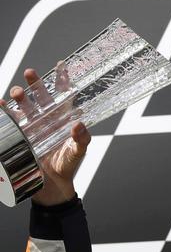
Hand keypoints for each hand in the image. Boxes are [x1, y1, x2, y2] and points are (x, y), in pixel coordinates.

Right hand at [0, 66, 89, 205]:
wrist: (52, 186)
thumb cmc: (68, 166)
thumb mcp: (77, 152)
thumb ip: (81, 139)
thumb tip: (79, 124)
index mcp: (63, 120)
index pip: (64, 96)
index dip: (63, 81)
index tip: (61, 65)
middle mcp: (47, 120)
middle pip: (40, 96)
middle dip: (34, 83)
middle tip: (29, 73)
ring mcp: (32, 127)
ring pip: (24, 106)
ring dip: (19, 97)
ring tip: (16, 94)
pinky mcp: (21, 136)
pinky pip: (10, 120)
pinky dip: (3, 111)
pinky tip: (0, 105)